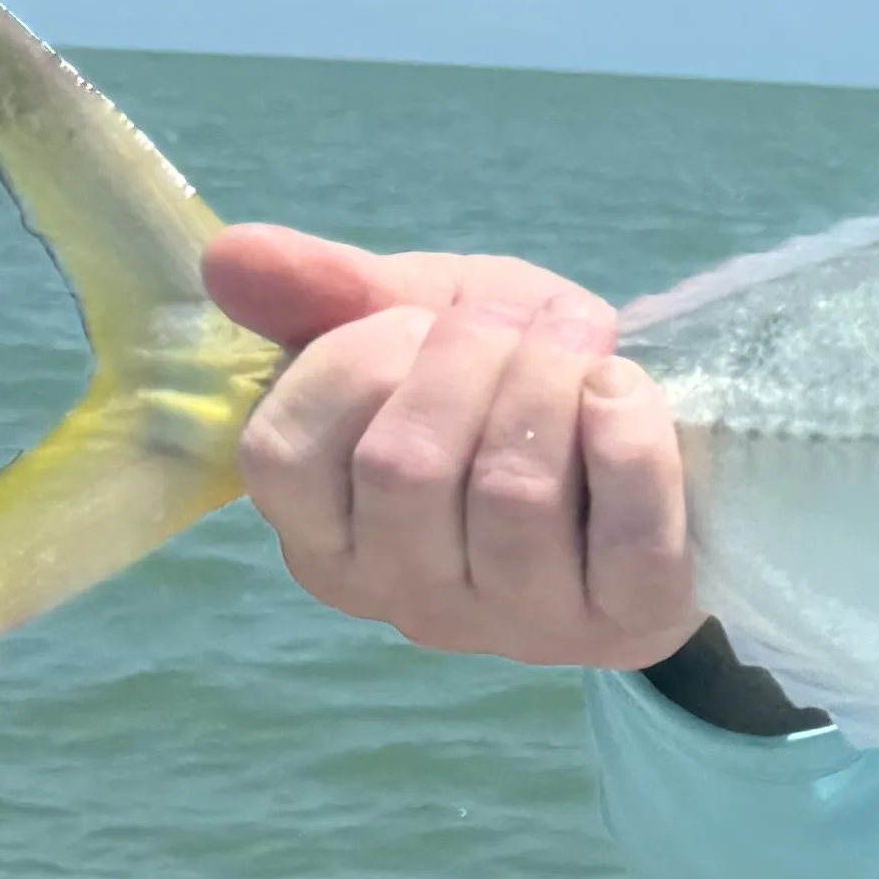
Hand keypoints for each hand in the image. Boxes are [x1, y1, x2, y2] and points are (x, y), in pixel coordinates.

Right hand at [206, 226, 698, 668]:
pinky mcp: (627, 622)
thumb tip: (227, 256)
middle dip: (467, 356)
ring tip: (579, 341)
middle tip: (518, 320)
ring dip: (549, 382)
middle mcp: (406, 597)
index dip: (352, 361)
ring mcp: (520, 621)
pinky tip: (622, 389)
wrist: (651, 450)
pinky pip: (629, 537)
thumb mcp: (415, 318)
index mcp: (325, 535)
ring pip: (514, 498)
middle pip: (403, 469)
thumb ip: (326, 292)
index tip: (417, 322)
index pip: (285, 454)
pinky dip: (628, 442)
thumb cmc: (503, 386)